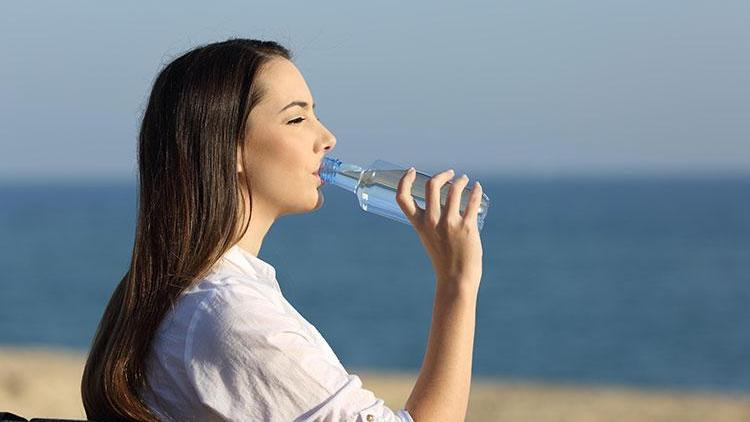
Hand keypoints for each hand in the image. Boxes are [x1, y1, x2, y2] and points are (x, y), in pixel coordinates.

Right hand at [396, 168, 483, 292]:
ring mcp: (449, 223)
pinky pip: (471, 201)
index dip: (405, 180)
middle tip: (450, 174)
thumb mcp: (430, 240)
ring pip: (454, 189)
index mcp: (419, 225)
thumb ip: (432, 224)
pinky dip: (475, 190)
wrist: (456, 280)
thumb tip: (444, 205)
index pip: (403, 198)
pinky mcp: (467, 226)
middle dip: (441, 175)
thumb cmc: (445, 262)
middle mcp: (432, 221)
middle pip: (431, 186)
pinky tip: (478, 187)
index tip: (412, 170)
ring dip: (460, 180)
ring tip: (465, 180)